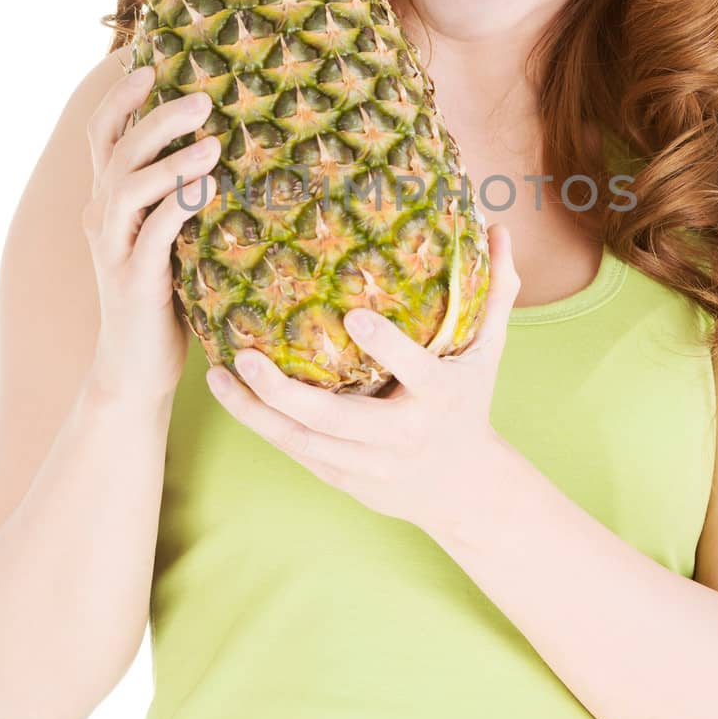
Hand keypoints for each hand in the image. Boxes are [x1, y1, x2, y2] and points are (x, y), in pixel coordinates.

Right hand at [82, 62, 221, 402]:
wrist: (136, 367)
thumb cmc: (164, 295)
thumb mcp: (171, 235)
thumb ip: (182, 194)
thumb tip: (229, 146)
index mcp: (108, 199)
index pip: (104, 134)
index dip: (121, 96)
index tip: (149, 62)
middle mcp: (102, 216)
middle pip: (118, 149)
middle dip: (157, 116)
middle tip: (202, 97)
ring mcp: (114, 247)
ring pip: (129, 186)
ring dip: (171, 159)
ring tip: (213, 141)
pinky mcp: (132, 280)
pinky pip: (153, 234)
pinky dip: (179, 205)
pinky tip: (210, 188)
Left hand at [205, 223, 520, 534]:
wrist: (463, 490)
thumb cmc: (470, 404)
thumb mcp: (488, 352)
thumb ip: (494, 292)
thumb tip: (500, 228)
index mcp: (440, 398)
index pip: (415, 371)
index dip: (387, 346)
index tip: (354, 315)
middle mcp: (401, 435)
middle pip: (335, 420)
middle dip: (284, 392)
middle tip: (244, 355)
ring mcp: (368, 464)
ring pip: (302, 442)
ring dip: (254, 412)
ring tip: (217, 376)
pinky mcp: (342, 479)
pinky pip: (295, 453)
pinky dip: (261, 425)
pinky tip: (231, 395)